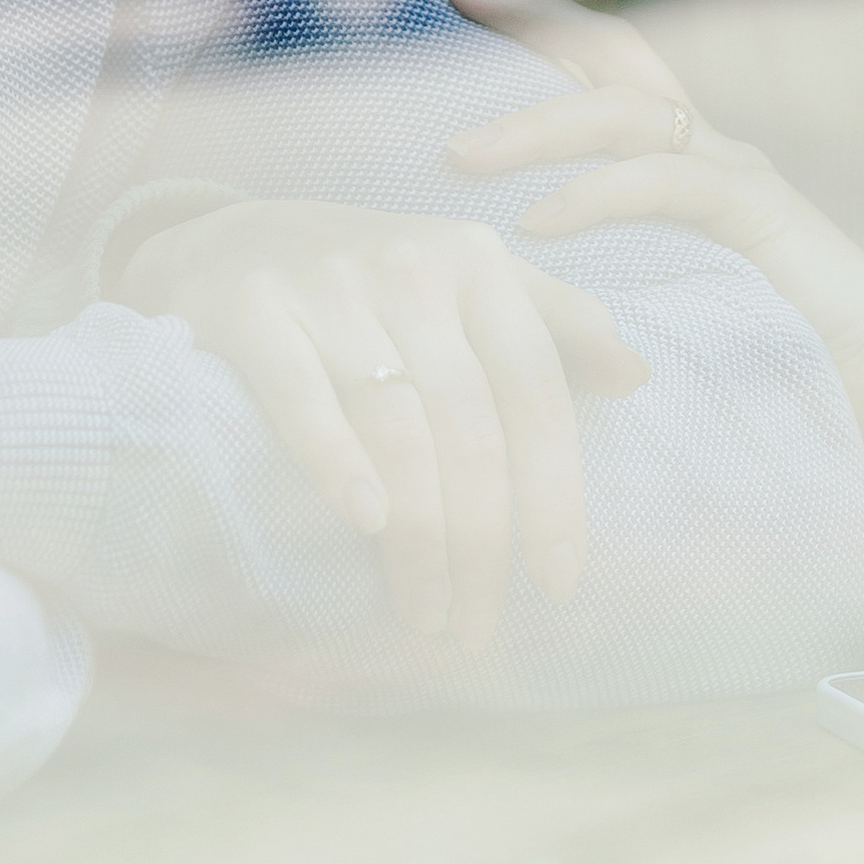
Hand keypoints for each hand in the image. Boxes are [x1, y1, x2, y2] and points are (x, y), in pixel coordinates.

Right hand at [120, 200, 648, 648]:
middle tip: (477, 624)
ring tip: (426, 611)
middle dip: (482, 539)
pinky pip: (303, 397)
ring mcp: (330, 284)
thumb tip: (636, 377)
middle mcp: (411, 265)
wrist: (227, 239)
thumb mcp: (469, 279)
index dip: (554, 491)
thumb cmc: (371, 279)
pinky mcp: (254, 308)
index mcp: (477, 261)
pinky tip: (366, 522)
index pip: (535, 390)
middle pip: (469, 423)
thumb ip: (555, 321)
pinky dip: (337, 461)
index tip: (559, 581)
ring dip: (420, 534)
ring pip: (397, 426)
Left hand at [442, 0, 863, 470]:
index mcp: (685, 161)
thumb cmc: (763, 364)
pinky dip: (594, 198)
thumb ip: (595, 274)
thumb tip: (493, 270)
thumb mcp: (655, 303)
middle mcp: (710, 148)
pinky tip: (539, 225)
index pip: (603, 69)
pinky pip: (662, 183)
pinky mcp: (758, 212)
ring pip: (623, 113)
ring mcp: (737, 172)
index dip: (537, 23)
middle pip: (612, 57)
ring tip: (463, 155)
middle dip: (530, 20)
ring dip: (536, 126)